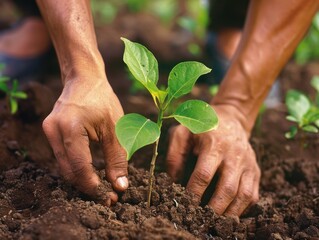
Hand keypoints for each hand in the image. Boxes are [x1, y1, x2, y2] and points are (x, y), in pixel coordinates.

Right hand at [42, 75, 127, 203]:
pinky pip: (63, 158)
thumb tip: (120, 186)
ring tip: (103, 187)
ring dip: (82, 179)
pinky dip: (77, 168)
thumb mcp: (116, 128)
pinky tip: (91, 173)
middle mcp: (54, 130)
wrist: (84, 79)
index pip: (80, 167)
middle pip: (69, 171)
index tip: (110, 198)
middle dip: (88, 187)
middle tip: (108, 196)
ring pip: (64, 167)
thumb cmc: (103, 100)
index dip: (95, 187)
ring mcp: (48, 131)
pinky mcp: (50, 132)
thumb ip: (118, 158)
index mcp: (70, 127)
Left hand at [166, 105, 259, 215]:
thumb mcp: (182, 132)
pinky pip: (253, 195)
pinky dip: (242, 209)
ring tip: (216, 222)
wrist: (231, 118)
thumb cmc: (201, 126)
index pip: (204, 174)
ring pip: (244, 195)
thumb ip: (174, 155)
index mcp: (214, 144)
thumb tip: (173, 181)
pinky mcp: (255, 170)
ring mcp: (248, 164)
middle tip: (201, 220)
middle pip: (227, 189)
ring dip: (230, 213)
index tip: (184, 204)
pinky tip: (229, 213)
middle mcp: (234, 155)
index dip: (194, 193)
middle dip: (214, 209)